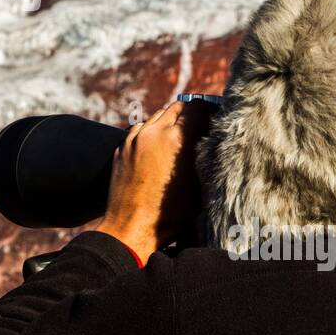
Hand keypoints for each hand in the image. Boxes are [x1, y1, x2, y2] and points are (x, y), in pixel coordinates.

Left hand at [93, 99, 216, 263]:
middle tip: (197, 130)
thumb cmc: (171, 213)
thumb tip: (214, 140)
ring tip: (176, 141)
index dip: (208, 111)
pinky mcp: (121, 148)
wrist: (132, 228)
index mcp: (177, 138)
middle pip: (176, 108)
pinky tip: (156, 150)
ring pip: (156, 117)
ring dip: (167, 123)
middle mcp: (154, 132)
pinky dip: (150, 134)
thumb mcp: (200, 184)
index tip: (213, 120)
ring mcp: (134, 138)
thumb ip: (207, 156)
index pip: (198, 106)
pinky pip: (139, 131)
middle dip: (188, 115)